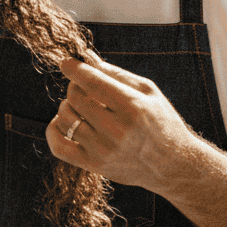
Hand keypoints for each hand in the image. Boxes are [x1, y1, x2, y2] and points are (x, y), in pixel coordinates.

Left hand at [45, 56, 201, 192]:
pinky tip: (61, 121)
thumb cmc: (162, 122)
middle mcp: (116, 130)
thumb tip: (86, 60)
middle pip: (75, 97)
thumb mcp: (149, 92)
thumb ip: (117, 74)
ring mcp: (103, 150)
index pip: (92, 82)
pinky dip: (52, 130)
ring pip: (64, 118)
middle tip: (84, 88)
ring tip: (80, 106)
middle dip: (75, 87)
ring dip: (67, 106)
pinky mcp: (94, 165)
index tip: (66, 63)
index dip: (74, 69)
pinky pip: (58, 146)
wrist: (173, 165)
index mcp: (132, 107)